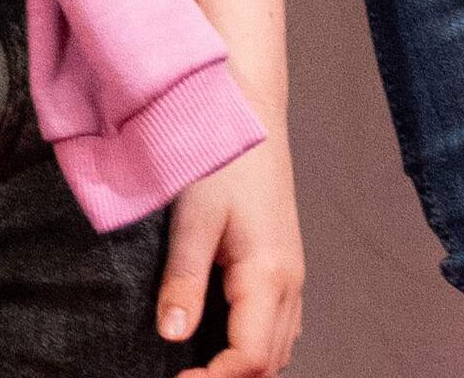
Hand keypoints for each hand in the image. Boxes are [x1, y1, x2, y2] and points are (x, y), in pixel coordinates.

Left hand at [160, 136, 305, 376]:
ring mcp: (291, 275)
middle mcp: (289, 283)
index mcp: (268, 276)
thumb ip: (184, 279)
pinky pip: (278, 324)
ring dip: (244, 367)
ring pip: (278, 347)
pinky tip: (220, 338)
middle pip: (270, 362)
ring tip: (197, 368)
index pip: (251, 357)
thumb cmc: (221, 157)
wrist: (251, 110)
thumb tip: (172, 335)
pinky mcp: (283, 264)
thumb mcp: (194, 217)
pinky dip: (254, 345)